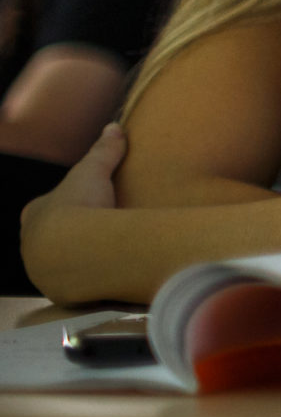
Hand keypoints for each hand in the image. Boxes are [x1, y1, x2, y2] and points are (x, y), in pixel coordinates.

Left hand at [19, 123, 125, 303]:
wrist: (74, 248)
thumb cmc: (78, 205)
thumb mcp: (94, 170)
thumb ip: (104, 150)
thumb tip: (114, 127)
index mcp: (33, 214)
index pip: (43, 208)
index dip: (62, 205)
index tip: (81, 204)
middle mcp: (30, 243)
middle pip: (48, 237)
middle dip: (67, 235)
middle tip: (95, 230)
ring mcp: (42, 269)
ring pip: (58, 261)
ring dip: (75, 259)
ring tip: (104, 254)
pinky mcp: (57, 289)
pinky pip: (73, 283)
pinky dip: (86, 278)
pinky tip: (104, 274)